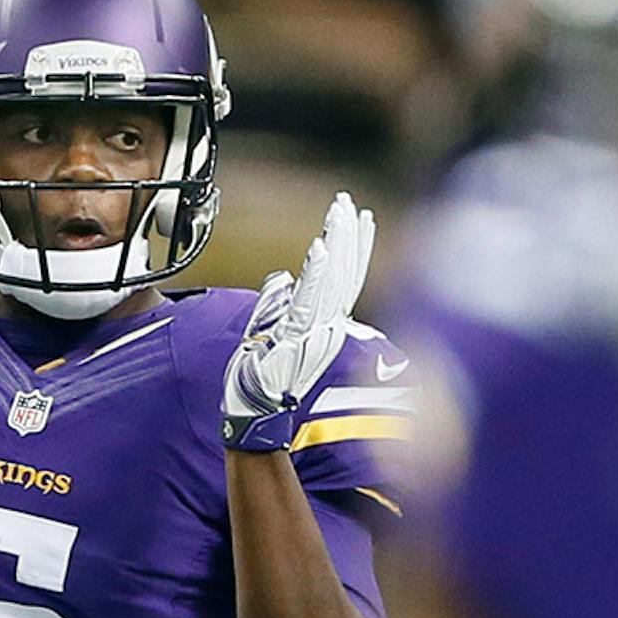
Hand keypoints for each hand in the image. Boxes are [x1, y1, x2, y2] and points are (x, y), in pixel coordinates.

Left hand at [222, 191, 375, 450]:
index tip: (362, 216)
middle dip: (348, 235)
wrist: (254, 416)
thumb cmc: (259, 379)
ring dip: (337, 244)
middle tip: (348, 202)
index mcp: (324, 324)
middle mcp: (326, 326)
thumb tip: (280, 278)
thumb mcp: (268, 332)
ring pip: (332, 281)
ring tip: (339, 213)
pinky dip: (317, 274)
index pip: (346, 277)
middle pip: (344, 273)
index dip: (355, 246)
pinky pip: (310, 301)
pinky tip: (320, 247)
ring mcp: (313, 332)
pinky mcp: (296, 338)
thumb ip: (277, 304)